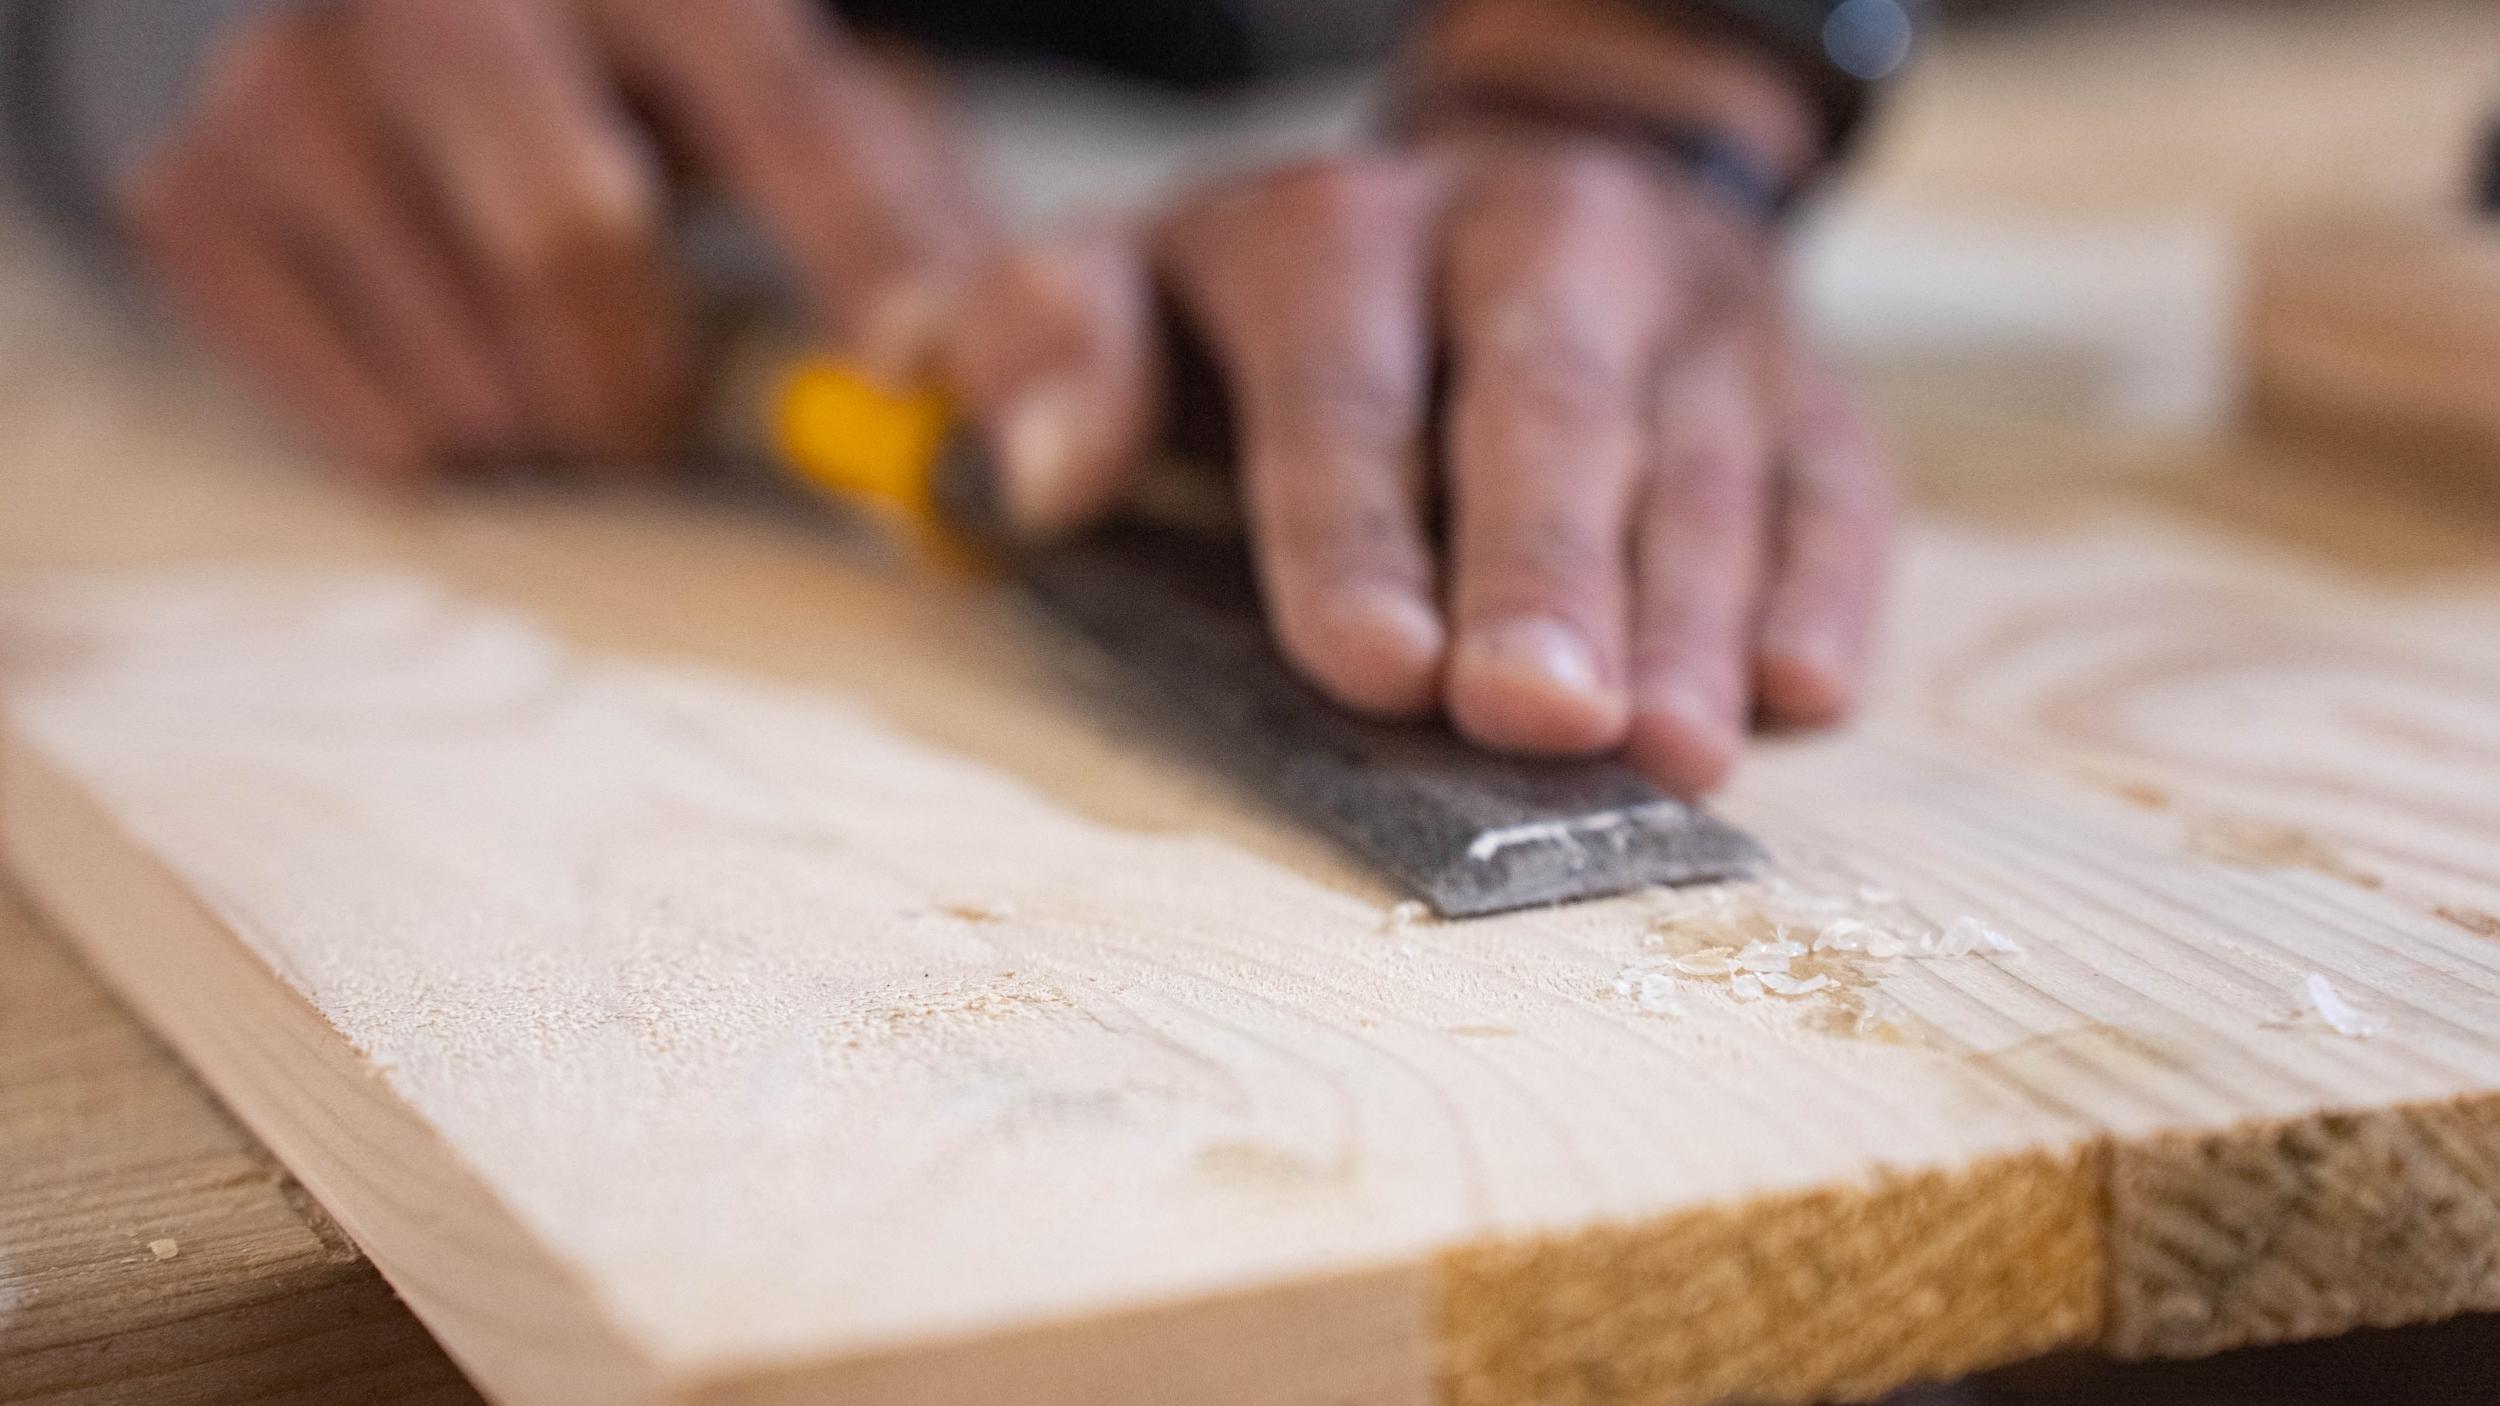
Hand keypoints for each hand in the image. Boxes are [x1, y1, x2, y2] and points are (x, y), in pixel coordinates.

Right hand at [120, 0, 988, 481]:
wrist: (409, 22)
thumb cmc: (652, 97)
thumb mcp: (797, 111)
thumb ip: (932, 235)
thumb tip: (1034, 408)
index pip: (769, 103)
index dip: (854, 239)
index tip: (919, 362)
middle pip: (572, 235)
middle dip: (652, 372)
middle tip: (666, 405)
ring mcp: (293, 85)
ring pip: (477, 369)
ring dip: (567, 425)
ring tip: (564, 357)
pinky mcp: (195, 193)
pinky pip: (379, 434)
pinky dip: (463, 447)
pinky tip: (468, 360)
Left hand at [939, 2, 1893, 796]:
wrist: (1529, 187)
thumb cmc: (1306, 304)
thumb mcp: (1142, 283)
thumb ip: (1054, 350)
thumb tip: (1036, 471)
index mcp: (1346, 232)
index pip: (1347, 393)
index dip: (1358, 533)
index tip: (1376, 668)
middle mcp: (1537, 237)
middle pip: (1548, 411)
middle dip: (1546, 571)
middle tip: (1543, 717)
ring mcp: (1691, 306)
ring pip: (1700, 460)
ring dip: (1691, 613)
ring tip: (1673, 751)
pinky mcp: (1800, 377)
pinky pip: (1834, 478)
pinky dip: (1828, 585)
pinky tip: (1802, 693)